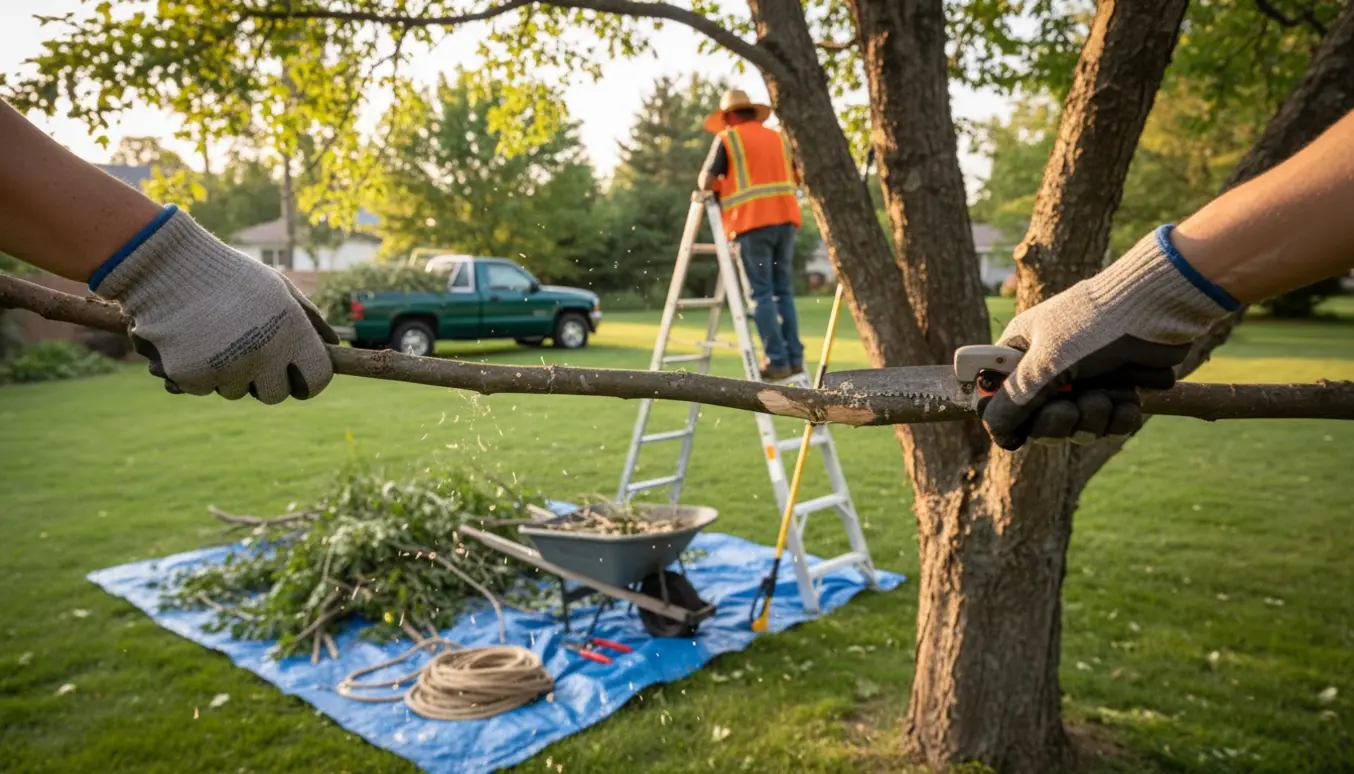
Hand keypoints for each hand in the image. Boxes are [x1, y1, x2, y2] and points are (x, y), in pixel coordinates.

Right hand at [92, 207, 338, 403]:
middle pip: (275, 394)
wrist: (170, 267)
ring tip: (216, 336)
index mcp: (291, 333)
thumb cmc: (230, 276)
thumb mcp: (278, 288)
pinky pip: (204, 388)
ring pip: (236, 391)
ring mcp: (228, 369)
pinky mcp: (194, 377)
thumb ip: (309, 318)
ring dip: (229, 373)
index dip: (307, 380)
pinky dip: (197, 372)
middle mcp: (265, 355)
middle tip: (248, 352)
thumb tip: (334, 346)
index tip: (296, 376)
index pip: (317, 379)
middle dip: (264, 380)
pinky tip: (192, 342)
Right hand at [982, 227, 1233, 449]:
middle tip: (1069, 408)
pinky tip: (1128, 399)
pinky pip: (1111, 425)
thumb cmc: (1094, 324)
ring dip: (1093, 418)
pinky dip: (1120, 418)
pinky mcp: (1117, 389)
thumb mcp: (1045, 362)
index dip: (1009, 417)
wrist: (1159, 307)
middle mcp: (1050, 370)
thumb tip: (996, 432)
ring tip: (1105, 395)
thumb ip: (1014, 400)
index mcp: (1022, 354)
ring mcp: (1085, 381)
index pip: (998, 398)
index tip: (1023, 424)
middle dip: (1058, 422)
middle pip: (1039, 423)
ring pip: (1078, 428)